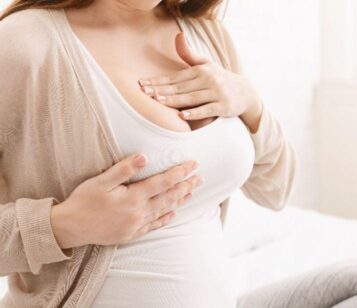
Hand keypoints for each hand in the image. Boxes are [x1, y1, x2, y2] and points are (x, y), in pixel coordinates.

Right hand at [50, 154, 202, 247]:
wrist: (70, 228)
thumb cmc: (83, 201)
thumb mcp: (101, 181)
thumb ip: (124, 169)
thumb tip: (144, 156)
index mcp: (133, 198)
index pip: (163, 182)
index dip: (180, 172)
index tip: (193, 164)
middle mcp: (139, 213)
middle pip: (169, 197)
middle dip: (186, 186)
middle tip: (200, 177)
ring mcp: (136, 225)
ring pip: (165, 211)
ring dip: (180, 200)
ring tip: (192, 191)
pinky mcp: (132, 234)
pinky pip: (154, 225)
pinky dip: (166, 218)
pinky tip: (173, 213)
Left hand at [138, 33, 262, 125]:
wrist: (245, 93)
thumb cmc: (220, 79)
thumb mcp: (206, 65)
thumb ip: (188, 54)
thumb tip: (178, 34)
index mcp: (201, 71)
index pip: (175, 77)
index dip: (158, 81)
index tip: (142, 84)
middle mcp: (209, 80)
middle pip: (181, 87)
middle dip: (162, 90)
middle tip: (145, 93)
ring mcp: (217, 93)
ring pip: (192, 98)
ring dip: (175, 100)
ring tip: (159, 101)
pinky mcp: (224, 106)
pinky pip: (207, 110)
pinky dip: (195, 113)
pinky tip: (182, 115)